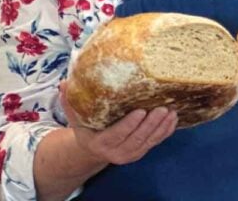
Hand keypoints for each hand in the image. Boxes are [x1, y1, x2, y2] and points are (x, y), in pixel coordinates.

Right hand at [58, 81, 177, 165]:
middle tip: (162, 108)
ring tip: (171, 111)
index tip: (140, 111)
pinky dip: (166, 131)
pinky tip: (173, 118)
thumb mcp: (76, 117)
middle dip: (151, 124)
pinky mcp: (141, 151)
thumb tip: (64, 83)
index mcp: (100, 143)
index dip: (129, 125)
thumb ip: (70, 102)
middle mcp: (116, 152)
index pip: (117, 135)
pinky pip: (156, 142)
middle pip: (136, 139)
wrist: (93, 149)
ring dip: (162, 127)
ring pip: (149, 142)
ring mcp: (131, 154)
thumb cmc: (86, 128)